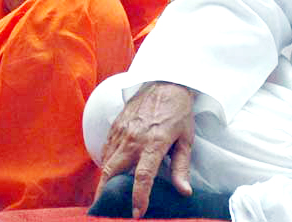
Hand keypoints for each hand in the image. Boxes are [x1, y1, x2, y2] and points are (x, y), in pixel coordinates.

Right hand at [95, 81, 196, 218]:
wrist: (166, 82)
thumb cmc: (178, 112)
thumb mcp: (186, 140)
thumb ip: (181, 167)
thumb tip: (184, 192)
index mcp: (154, 143)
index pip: (142, 176)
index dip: (139, 197)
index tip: (137, 213)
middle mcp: (134, 138)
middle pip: (113, 171)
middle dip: (107, 192)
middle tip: (106, 208)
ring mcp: (122, 131)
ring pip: (106, 161)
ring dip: (105, 180)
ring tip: (106, 194)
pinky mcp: (116, 125)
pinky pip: (106, 149)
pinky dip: (105, 163)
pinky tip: (108, 173)